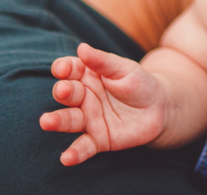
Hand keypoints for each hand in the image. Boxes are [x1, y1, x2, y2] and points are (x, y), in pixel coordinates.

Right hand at [39, 42, 167, 165]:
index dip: (63, 68)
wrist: (160, 108)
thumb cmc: (139, 83)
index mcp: (87, 76)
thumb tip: (81, 48)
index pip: (70, 70)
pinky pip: (83, 147)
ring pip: (69, 120)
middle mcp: (83, 98)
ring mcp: (89, 119)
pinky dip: (74, 153)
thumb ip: (103, 61)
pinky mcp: (98, 139)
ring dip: (57, 121)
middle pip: (67, 94)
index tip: (63, 69)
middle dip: (62, 92)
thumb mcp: (124, 69)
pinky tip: (66, 159)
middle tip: (63, 91)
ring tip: (46, 122)